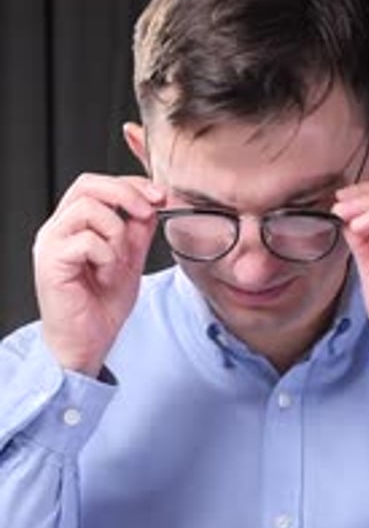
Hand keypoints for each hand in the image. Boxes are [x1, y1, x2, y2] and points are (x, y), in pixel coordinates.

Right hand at [33, 174, 163, 375]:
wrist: (88, 343)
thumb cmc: (100, 307)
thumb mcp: (129, 260)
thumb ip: (137, 231)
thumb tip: (152, 203)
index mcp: (73, 225)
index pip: (96, 184)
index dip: (129, 184)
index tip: (158, 196)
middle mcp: (58, 229)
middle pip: (87, 184)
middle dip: (125, 194)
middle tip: (147, 213)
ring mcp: (51, 243)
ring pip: (88, 209)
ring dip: (115, 234)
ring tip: (117, 263)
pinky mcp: (51, 262)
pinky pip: (87, 240)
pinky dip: (106, 257)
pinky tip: (105, 276)